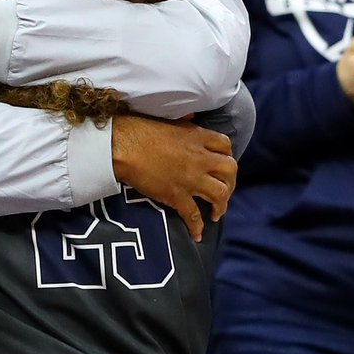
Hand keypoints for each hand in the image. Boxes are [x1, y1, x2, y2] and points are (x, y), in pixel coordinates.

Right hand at [111, 115, 235, 240]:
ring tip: (216, 213)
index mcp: (198, 137)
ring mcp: (191, 179)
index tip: (222, 164)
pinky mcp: (177, 196)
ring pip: (220, 194)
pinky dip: (197, 226)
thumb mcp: (168, 119)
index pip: (225, 146)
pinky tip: (198, 234)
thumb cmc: (139, 129)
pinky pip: (193, 214)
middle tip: (224, 191)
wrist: (123, 147)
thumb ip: (184, 122)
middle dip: (231, 183)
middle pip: (230, 171)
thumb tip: (190, 118)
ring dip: (222, 205)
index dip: (227, 156)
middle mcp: (201, 158)